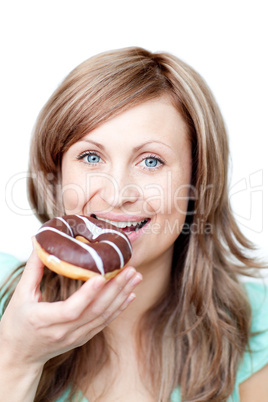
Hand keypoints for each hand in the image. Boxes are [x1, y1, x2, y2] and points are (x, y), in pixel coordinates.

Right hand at [0, 247, 141, 367]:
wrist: (20, 355)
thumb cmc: (17, 324)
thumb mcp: (21, 296)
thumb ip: (33, 269)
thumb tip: (39, 243)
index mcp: (45, 320)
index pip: (71, 309)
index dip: (87, 294)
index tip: (100, 276)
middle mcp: (64, 331)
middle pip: (95, 311)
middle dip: (115, 289)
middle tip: (130, 270)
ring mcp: (76, 336)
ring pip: (103, 316)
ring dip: (122, 296)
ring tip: (135, 277)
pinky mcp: (83, 338)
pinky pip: (104, 322)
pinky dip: (119, 308)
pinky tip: (130, 294)